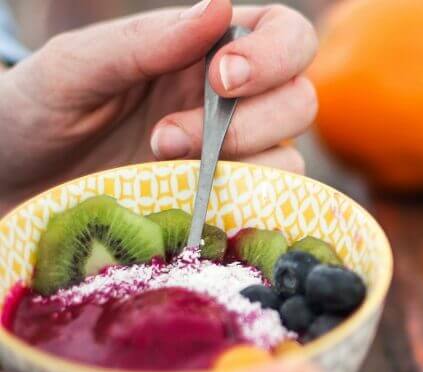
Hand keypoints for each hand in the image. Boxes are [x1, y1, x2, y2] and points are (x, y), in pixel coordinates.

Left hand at [0, 0, 317, 205]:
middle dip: (250, 120)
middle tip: (169, 135)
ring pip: (292, 157)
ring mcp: (231, 161)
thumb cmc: (37, 113)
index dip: (274, 55)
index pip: (284, 35)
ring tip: (163, 165)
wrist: (16, 184)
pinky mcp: (222, 208)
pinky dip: (241, 204)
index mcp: (204, 50)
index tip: (220, 78)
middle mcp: (231, 104)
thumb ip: (142, 40)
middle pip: (301, 100)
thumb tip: (219, 6)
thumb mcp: (73, 68)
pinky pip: (266, 205)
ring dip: (241, 164)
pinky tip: (190, 202)